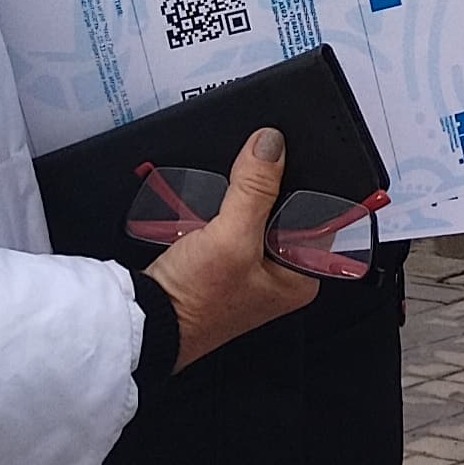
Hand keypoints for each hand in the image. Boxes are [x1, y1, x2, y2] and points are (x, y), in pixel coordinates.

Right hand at [139, 128, 320, 369]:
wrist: (146, 321)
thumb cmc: (195, 300)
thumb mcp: (231, 237)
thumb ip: (254, 189)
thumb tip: (270, 144)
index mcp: (300, 276)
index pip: (317, 217)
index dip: (303, 185)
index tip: (285, 156)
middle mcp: (280, 273)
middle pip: (283, 210)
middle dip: (265, 189)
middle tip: (248, 173)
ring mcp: (249, 267)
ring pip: (252, 213)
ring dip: (237, 197)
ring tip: (225, 190)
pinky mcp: (221, 260)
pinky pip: (227, 221)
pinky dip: (217, 209)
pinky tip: (207, 204)